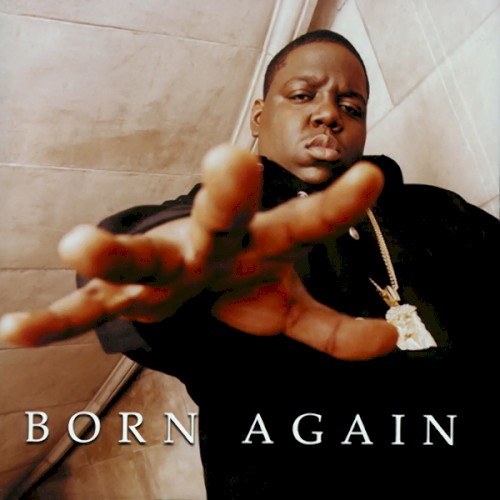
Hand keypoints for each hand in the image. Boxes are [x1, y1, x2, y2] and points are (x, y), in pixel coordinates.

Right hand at [0, 144, 396, 359]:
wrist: (190, 282)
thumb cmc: (240, 281)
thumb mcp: (289, 308)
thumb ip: (335, 328)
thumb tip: (391, 339)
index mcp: (256, 245)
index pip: (304, 224)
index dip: (338, 206)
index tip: (372, 178)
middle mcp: (208, 246)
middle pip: (219, 218)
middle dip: (225, 193)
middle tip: (230, 158)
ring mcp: (162, 268)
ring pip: (138, 257)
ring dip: (112, 253)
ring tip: (79, 244)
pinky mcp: (126, 295)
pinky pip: (88, 311)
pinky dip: (56, 321)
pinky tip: (14, 332)